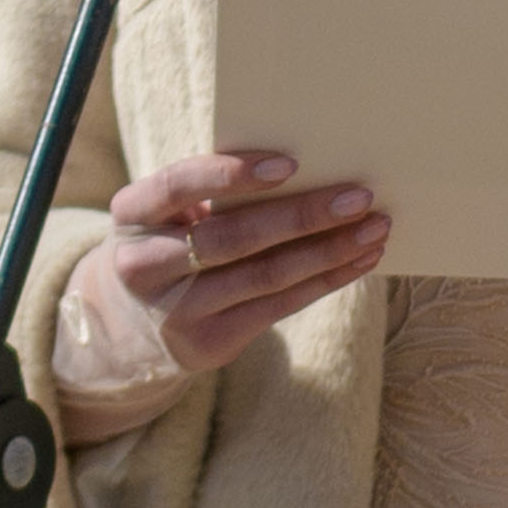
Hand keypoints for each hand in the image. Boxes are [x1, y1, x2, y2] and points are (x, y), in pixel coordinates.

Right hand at [94, 150, 388, 372]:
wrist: (131, 324)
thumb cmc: (175, 240)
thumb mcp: (174, 213)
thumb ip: (222, 192)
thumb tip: (320, 165)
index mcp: (133, 215)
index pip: (177, 186)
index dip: (230, 174)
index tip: (291, 164)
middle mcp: (143, 265)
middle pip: (232, 238)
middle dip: (303, 216)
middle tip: (361, 196)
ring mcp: (174, 310)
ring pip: (264, 276)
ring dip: (329, 250)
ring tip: (376, 227)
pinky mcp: (206, 343)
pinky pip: (279, 306)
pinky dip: (327, 279)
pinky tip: (362, 258)